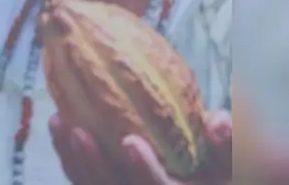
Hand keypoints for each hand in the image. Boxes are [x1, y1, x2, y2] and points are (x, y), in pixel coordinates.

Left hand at [49, 110, 231, 184]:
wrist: (201, 181)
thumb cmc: (228, 173)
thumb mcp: (241, 164)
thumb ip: (233, 144)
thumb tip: (216, 121)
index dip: (145, 172)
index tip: (130, 142)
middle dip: (95, 167)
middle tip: (78, 131)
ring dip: (73, 159)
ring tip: (59, 121)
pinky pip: (85, 181)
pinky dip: (70, 158)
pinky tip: (58, 125)